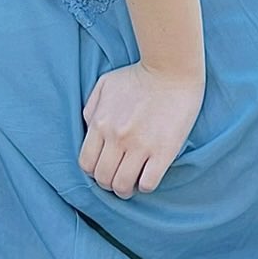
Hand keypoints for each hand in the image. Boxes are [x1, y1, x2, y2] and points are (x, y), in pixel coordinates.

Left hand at [80, 60, 203, 197]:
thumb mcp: (104, 85)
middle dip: (108, 184)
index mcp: (100, 123)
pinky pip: (148, 183)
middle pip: (103, 178)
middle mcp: (116, 138)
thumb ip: (91, 109)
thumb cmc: (138, 76)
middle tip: (118, 179)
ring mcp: (140, 146)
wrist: (171, 68)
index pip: (86, 164)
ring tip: (132, 184)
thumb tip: (89, 129)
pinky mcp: (163, 151)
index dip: (94, 172)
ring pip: (123, 186)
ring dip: (125, 190)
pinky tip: (148, 176)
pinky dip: (145, 186)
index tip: (105, 169)